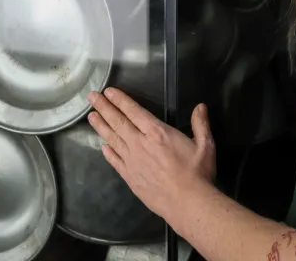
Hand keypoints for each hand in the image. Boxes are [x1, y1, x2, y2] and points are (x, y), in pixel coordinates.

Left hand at [87, 87, 216, 218]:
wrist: (186, 203)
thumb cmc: (197, 173)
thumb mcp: (205, 145)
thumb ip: (200, 124)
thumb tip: (200, 106)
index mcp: (157, 132)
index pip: (134, 111)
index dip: (120, 100)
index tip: (108, 91)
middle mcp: (140, 144)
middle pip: (118, 122)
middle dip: (104, 107)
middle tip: (91, 97)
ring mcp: (132, 161)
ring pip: (112, 139)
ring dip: (101, 126)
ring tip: (91, 116)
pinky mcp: (130, 177)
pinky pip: (115, 161)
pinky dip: (108, 152)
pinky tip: (102, 147)